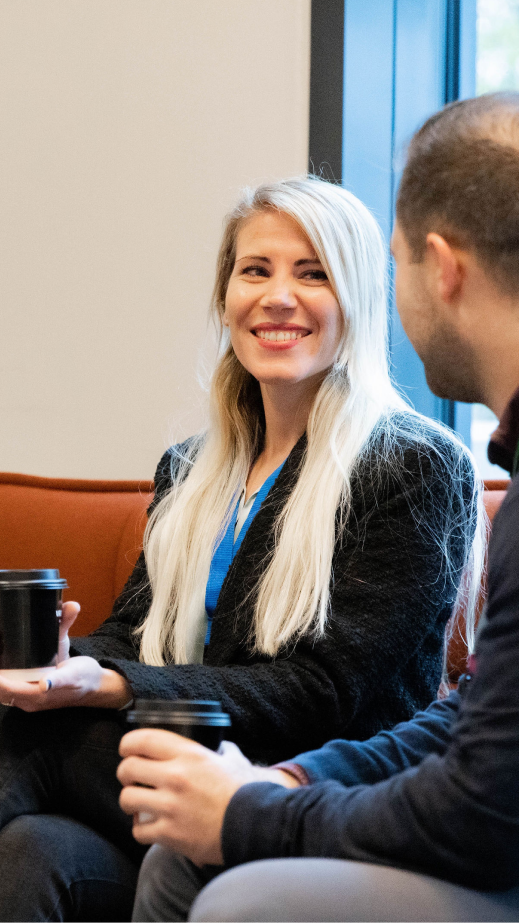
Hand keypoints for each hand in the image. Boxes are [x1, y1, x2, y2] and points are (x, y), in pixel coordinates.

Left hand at [0, 598, 131, 710]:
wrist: (95, 685)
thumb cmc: (84, 677)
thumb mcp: (73, 674)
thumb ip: (58, 679)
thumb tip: (44, 685)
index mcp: (36, 696)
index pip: (4, 689)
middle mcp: (28, 700)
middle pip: (1, 691)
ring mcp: (29, 697)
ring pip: (3, 690)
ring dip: (0, 677)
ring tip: (0, 650)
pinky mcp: (31, 691)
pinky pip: (10, 686)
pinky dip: (4, 676)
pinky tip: (5, 660)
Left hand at [117, 731, 298, 865]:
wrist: (253, 824)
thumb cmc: (244, 791)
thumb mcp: (231, 760)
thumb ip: (221, 751)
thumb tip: (223, 747)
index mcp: (188, 754)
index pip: (142, 740)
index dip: (128, 744)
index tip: (127, 750)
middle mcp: (175, 776)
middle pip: (127, 768)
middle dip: (125, 773)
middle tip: (131, 778)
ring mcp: (170, 806)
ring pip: (127, 799)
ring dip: (130, 802)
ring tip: (138, 804)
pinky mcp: (169, 833)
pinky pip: (138, 830)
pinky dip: (141, 829)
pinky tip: (149, 826)